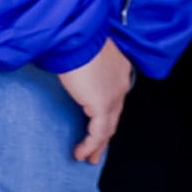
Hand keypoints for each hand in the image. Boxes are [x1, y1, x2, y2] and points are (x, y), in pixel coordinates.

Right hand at [58, 39, 136, 163]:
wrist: (76, 34)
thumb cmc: (74, 36)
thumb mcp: (81, 52)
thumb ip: (80, 66)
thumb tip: (70, 72)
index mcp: (118, 69)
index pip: (115, 98)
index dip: (107, 115)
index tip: (99, 126)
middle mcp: (121, 83)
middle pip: (114, 116)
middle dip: (105, 135)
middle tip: (96, 150)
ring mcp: (114, 95)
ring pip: (108, 128)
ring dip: (97, 145)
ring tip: (88, 157)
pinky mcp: (103, 104)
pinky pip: (98, 132)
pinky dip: (90, 145)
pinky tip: (80, 153)